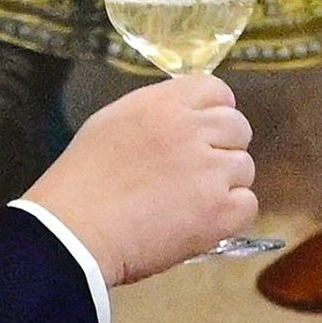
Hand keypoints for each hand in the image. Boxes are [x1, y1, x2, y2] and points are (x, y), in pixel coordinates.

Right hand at [24, 74, 256, 283]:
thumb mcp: (112, 122)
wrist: (74, 232)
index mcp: (164, 105)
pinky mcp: (220, 211)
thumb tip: (185, 118)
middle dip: (222, 148)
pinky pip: (247, 204)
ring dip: (224, 184)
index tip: (202, 132)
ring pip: (244, 167)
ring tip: (190, 202)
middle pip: (238, 127)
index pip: (216, 90)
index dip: (214, 111)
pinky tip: (200, 222)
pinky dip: (229, 215)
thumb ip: (155, 114)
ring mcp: (210, 171)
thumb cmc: (81, 181)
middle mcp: (193, 130)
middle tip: (195, 173)